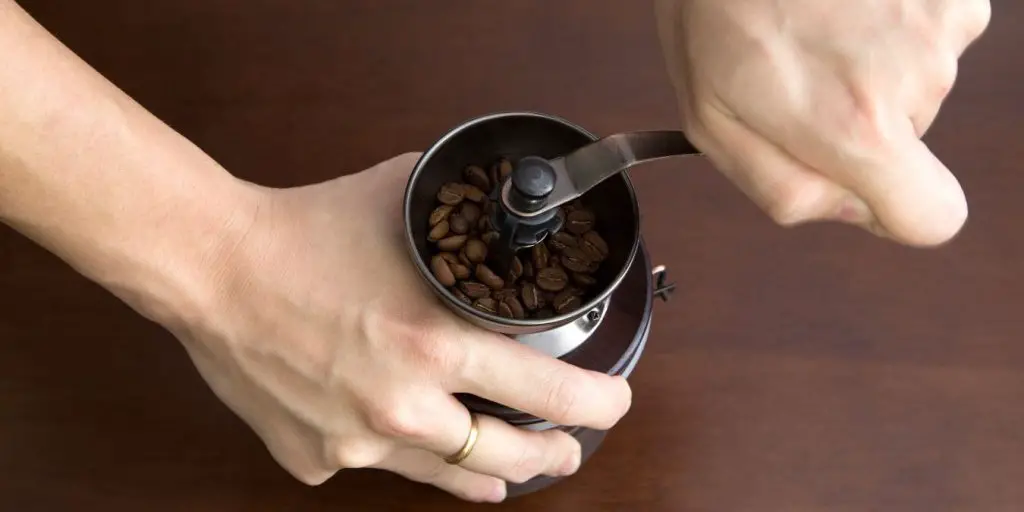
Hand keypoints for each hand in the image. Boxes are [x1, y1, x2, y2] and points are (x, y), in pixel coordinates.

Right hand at [176, 153, 631, 501]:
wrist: (214, 267)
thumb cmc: (306, 231)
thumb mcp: (404, 210)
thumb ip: (462, 222)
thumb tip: (499, 208)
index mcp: (435, 343)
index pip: (548, 391)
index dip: (596, 403)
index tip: (613, 402)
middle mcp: (402, 405)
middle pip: (506, 456)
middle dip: (549, 457)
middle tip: (566, 451)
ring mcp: (356, 441)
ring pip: (444, 475)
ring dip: (485, 475)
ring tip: (506, 476)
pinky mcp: (314, 457)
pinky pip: (366, 462)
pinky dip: (383, 446)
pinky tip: (384, 428)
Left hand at [655, 0, 990, 245]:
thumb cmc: (709, 11)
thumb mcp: (712, 124)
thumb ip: (783, 188)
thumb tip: (845, 209)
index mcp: (855, 127)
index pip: (932, 218)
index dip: (890, 212)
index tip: (852, 180)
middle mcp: (916, 77)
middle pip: (905, 146)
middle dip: (853, 126)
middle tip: (794, 75)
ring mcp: (939, 25)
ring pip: (914, 88)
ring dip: (864, 71)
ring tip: (808, 29)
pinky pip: (927, 37)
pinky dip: (886, 29)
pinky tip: (839, 6)